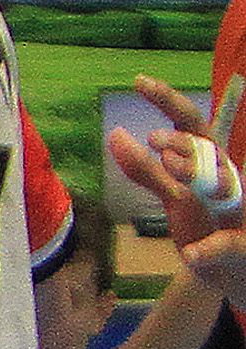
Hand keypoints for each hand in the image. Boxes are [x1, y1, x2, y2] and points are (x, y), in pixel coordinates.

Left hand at [107, 79, 245, 308]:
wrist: (228, 267)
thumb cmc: (204, 222)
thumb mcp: (171, 193)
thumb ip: (145, 170)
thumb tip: (115, 135)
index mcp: (209, 161)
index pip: (189, 122)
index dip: (167, 100)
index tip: (139, 81)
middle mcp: (225, 176)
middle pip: (207, 145)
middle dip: (184, 140)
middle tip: (154, 138)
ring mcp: (235, 207)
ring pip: (223, 182)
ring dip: (196, 170)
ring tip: (169, 163)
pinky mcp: (239, 245)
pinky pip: (229, 244)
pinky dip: (212, 248)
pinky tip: (192, 253)